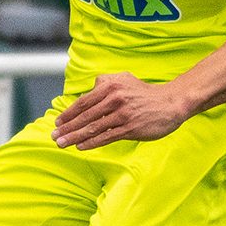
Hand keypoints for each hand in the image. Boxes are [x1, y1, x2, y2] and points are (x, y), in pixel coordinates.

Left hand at [52, 73, 191, 149]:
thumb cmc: (145, 93)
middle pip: (85, 116)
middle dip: (67, 127)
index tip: (58, 122)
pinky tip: (80, 147)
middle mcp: (114, 98)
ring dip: (75, 137)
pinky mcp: (130, 128)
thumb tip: (88, 90)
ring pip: (93, 128)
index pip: (83, 102)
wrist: (170, 103)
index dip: (68, 113)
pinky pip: (106, 137)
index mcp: (110, 86)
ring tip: (62, 143)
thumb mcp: (124, 79)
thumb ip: (105, 82)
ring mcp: (122, 114)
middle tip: (54, 136)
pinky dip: (91, 142)